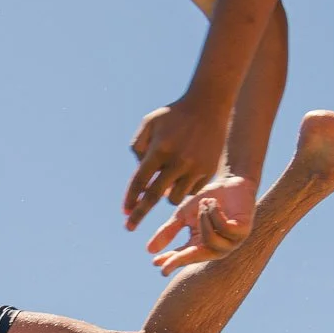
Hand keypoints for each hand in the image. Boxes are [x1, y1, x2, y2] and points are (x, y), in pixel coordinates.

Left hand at [124, 94, 230, 229]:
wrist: (209, 106)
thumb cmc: (174, 115)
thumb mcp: (149, 123)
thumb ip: (138, 146)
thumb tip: (141, 175)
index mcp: (160, 149)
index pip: (140, 181)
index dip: (130, 199)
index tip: (124, 213)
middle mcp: (178, 161)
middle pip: (153, 196)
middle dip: (139, 213)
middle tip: (129, 226)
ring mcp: (195, 168)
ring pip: (173, 198)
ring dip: (165, 195)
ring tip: (167, 181)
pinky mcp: (208, 171)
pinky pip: (190, 192)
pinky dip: (182, 189)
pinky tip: (183, 175)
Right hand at [145, 176, 256, 273]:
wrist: (231, 182)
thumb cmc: (208, 199)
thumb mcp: (183, 215)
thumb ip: (168, 231)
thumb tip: (149, 250)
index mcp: (202, 246)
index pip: (185, 256)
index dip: (171, 261)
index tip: (155, 263)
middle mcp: (217, 248)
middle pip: (197, 256)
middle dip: (182, 258)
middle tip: (168, 260)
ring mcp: (232, 242)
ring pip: (210, 239)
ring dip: (203, 218)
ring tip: (204, 203)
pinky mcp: (243, 231)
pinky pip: (223, 228)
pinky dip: (214, 213)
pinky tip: (213, 202)